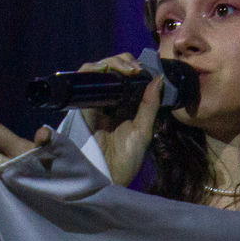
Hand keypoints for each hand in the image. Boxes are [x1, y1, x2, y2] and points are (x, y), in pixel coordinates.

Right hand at [73, 53, 162, 186]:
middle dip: (124, 61)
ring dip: (112, 63)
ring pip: (97, 71)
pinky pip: (83, 81)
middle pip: (112, 70)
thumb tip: (158, 78)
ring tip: (127, 69)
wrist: (108, 179)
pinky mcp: (81, 106)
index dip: (135, 67)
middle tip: (136, 68)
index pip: (127, 77)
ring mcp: (94, 103)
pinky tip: (108, 72)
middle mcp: (109, 102)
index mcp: (126, 106)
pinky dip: (94, 70)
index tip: (146, 69)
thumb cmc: (127, 161)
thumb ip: (150, 105)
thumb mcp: (143, 131)